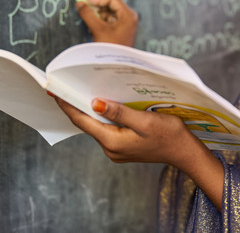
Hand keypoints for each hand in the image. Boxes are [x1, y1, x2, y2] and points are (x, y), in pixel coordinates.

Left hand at [52, 96, 224, 209]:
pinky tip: (104, 105)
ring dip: (91, 110)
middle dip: (77, 105)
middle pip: (88, 124)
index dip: (67, 106)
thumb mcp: (144, 121)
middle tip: (65, 87)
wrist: (185, 152)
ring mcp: (116, 150)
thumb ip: (119, 112)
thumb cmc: (169, 135)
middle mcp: (110, 149)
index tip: (54, 91)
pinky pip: (107, 129)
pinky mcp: (123, 148)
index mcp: (113, 142)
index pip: (83, 121)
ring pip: (97, 126)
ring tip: (82, 92)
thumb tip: (95, 103)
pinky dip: (104, 116)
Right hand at [75, 0, 137, 45]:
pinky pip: (109, 19)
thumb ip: (88, 14)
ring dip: (98, 13)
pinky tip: (94, 26)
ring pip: (109, 11)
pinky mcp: (121, 28)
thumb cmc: (111, 49)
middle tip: (83, 7)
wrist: (117, 65)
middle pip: (110, 4)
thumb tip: (80, 3)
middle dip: (97, 6)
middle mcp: (129, 16)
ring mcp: (126, 22)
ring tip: (89, 20)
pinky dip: (100, 20)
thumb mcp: (98, 29)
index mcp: (128, 14)